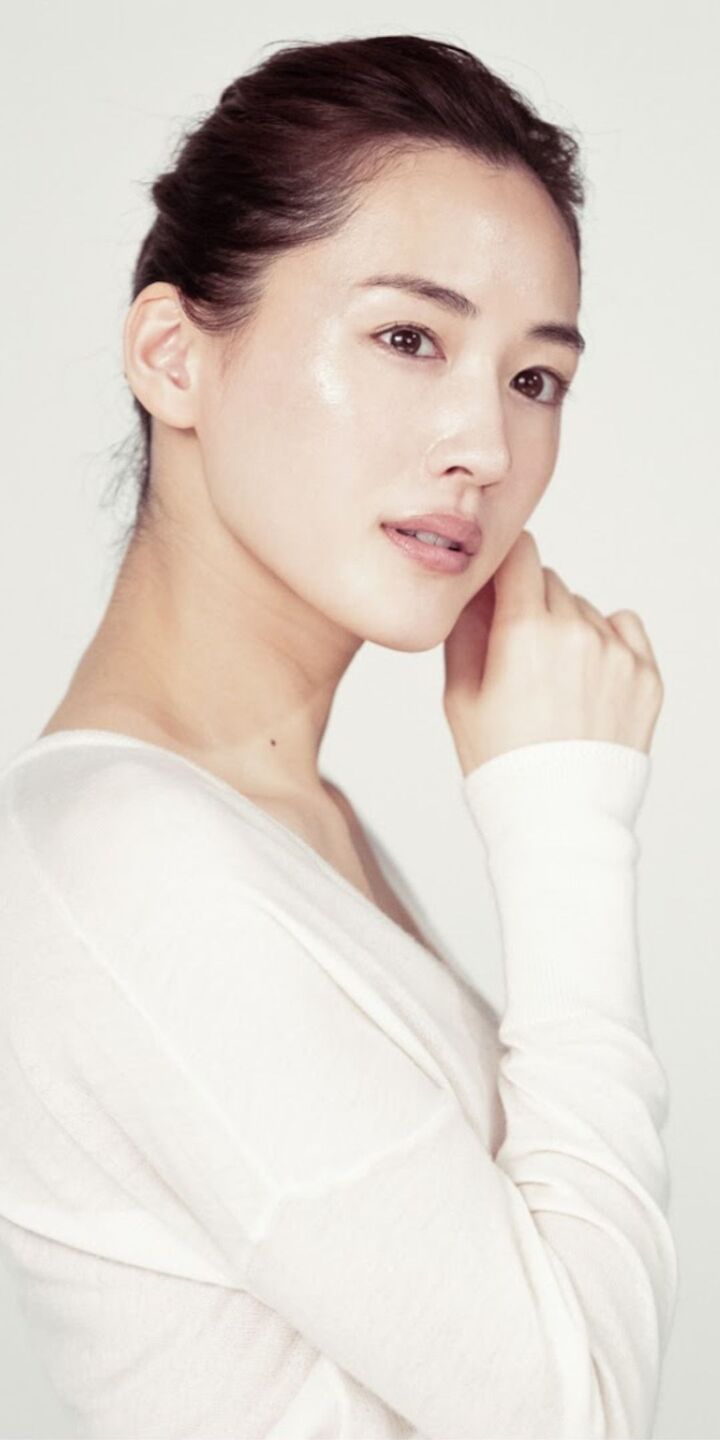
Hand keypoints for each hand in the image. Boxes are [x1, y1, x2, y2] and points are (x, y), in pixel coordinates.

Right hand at [442, 529, 663, 775]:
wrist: (559, 820)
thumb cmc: (503, 766)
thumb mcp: (460, 697)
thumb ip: (465, 631)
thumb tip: (469, 592)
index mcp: (526, 632)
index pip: (520, 553)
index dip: (503, 563)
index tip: (496, 582)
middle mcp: (578, 632)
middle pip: (549, 582)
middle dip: (529, 604)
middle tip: (517, 653)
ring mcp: (618, 654)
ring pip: (584, 609)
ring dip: (566, 627)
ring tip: (552, 683)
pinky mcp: (647, 675)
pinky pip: (624, 628)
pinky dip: (605, 641)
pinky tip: (586, 678)